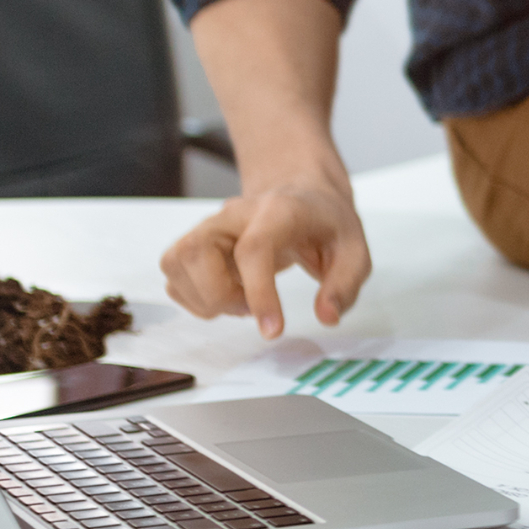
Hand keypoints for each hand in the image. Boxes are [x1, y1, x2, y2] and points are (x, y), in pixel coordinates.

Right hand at [161, 172, 370, 339]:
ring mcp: (208, 225)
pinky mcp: (194, 243)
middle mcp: (234, 213)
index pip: (254, 248)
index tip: (273, 330)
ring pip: (176, 263)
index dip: (259, 293)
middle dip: (221, 296)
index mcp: (278, 210)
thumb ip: (344, 285)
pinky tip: (226, 296)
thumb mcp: (355, 251)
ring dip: (205, 298)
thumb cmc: (325, 224)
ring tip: (241, 300)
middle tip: (252, 309)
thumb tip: (327, 317)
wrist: (302, 198)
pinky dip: (194, 298)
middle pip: (198, 252)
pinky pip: (173, 276)